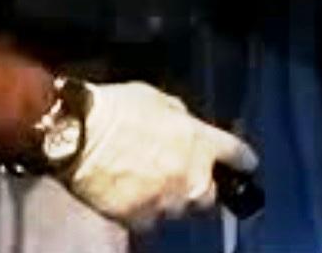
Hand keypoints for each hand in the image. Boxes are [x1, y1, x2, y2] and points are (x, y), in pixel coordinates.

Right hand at [64, 82, 257, 230]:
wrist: (76, 134)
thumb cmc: (117, 109)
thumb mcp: (162, 102)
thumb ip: (185, 122)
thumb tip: (189, 131)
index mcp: (202, 142)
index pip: (239, 156)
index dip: (242, 161)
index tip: (244, 166)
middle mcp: (192, 176)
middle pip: (211, 195)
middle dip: (200, 187)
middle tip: (180, 177)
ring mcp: (166, 200)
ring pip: (179, 210)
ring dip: (170, 200)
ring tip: (147, 185)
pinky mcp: (139, 218)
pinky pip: (149, 220)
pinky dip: (143, 211)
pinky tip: (129, 196)